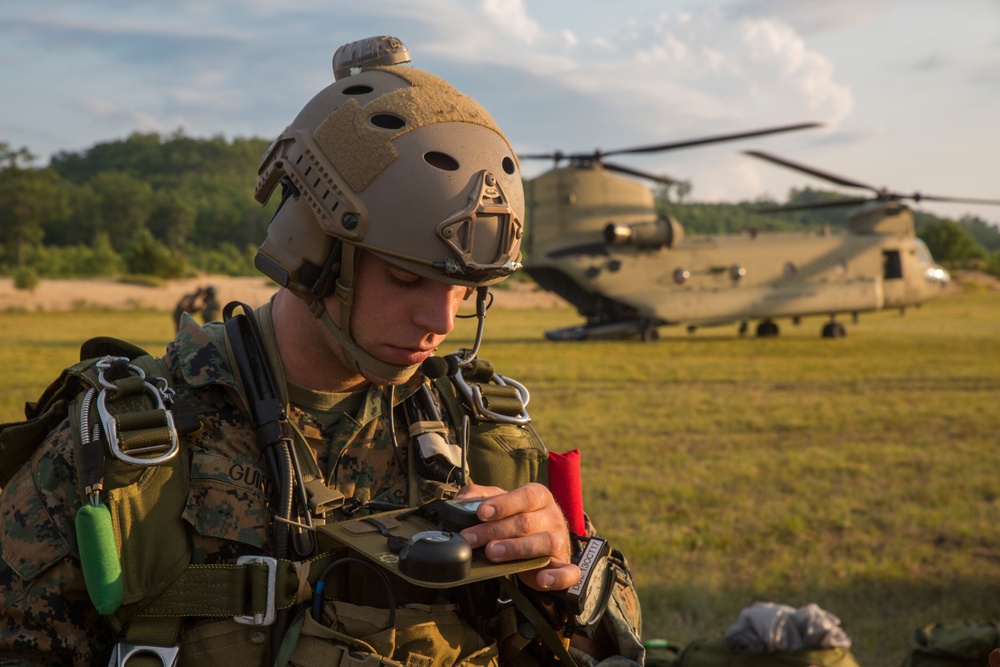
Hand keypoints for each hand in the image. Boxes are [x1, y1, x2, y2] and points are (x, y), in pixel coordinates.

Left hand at [455, 482, 580, 591]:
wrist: (541, 544)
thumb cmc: (517, 520)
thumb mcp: (499, 504)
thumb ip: (480, 497)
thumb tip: (461, 498)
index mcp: (538, 496)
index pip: (525, 496)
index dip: (503, 504)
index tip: (481, 512)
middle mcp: (552, 517)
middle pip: (526, 522)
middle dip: (495, 531)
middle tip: (471, 539)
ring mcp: (560, 541)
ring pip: (545, 542)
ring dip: (517, 548)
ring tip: (492, 553)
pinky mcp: (564, 565)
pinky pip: (569, 572)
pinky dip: (558, 577)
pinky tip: (542, 580)